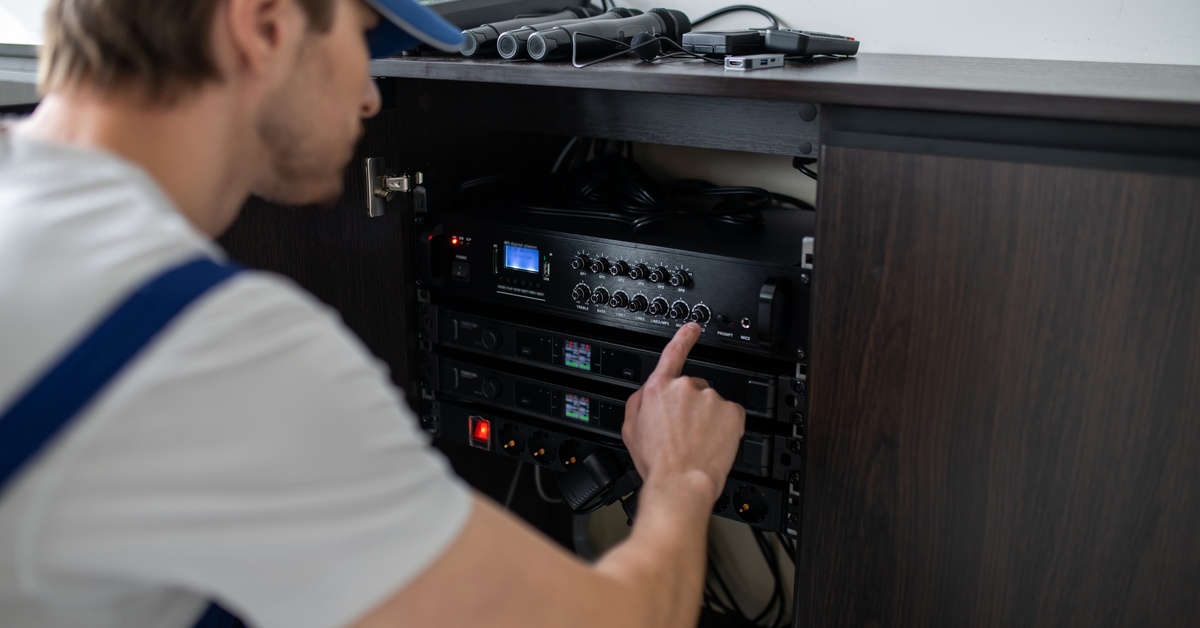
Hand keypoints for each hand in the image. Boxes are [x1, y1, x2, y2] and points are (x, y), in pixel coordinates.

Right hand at [622, 323, 745, 502]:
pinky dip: (726, 427)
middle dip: (691, 407)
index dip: (684, 338)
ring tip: (697, 443)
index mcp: (659, 389)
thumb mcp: (630, 429)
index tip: (693, 328)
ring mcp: (710, 399)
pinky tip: (713, 443)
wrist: (680, 482)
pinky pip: (731, 416)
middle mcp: (685, 388)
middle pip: (693, 389)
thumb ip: (638, 402)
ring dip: (708, 419)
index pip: (673, 354)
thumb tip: (647, 392)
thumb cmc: (656, 462)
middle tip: (685, 432)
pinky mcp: (732, 413)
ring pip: (712, 405)